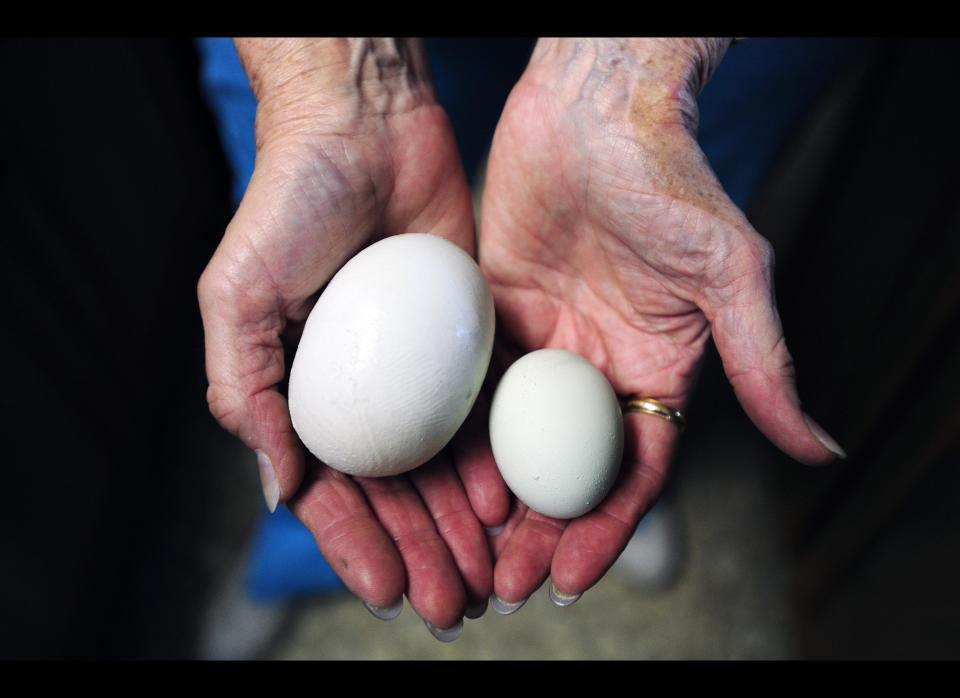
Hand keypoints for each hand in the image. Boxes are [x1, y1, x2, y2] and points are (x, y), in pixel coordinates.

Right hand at [198, 39, 507, 631]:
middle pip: (395, 492)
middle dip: (423, 552)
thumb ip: (245, 390)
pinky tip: (508, 499)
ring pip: (443, 465)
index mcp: (303, 391)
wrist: (364, 129)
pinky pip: (482, 412)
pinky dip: (493, 460)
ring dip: (462, 524)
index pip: (331, 489)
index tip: (393, 592)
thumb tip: (279, 487)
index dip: (358, 546)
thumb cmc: (287, 204)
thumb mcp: (237, 295)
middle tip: (454, 603)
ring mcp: (417, 370)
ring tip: (488, 571)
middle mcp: (363, 390)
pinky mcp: (465, 340)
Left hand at [479, 38, 844, 606]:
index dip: (603, 529)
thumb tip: (822, 448)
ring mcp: (543, 343)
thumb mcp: (729, 276)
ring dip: (493, 495)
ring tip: (463, 546)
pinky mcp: (494, 315)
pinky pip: (473, 384)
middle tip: (504, 581)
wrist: (592, 108)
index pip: (630, 471)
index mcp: (656, 370)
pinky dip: (458, 432)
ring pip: (514, 438)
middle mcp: (597, 366)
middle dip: (540, 530)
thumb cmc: (669, 181)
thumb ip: (763, 364)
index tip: (568, 577)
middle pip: (566, 469)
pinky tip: (434, 472)